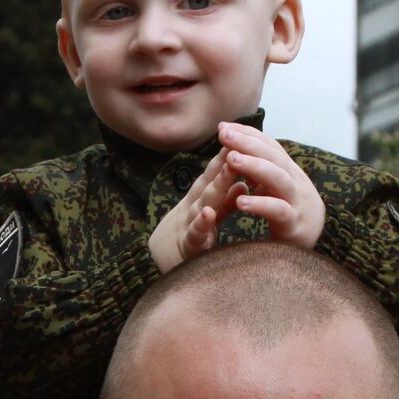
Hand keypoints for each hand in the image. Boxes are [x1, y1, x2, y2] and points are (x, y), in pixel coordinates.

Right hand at [149, 149, 246, 273]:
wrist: (154, 263)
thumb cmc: (186, 235)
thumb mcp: (207, 215)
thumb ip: (226, 202)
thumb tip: (244, 184)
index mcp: (200, 198)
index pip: (215, 173)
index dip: (228, 155)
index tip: (243, 135)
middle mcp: (193, 206)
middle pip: (211, 182)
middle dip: (225, 163)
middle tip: (238, 142)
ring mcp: (188, 224)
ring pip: (203, 203)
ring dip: (216, 186)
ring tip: (229, 170)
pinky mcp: (187, 246)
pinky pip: (195, 235)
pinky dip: (201, 224)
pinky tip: (208, 213)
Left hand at [217, 122, 324, 247]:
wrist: (314, 250)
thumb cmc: (289, 216)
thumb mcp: (276, 190)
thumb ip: (260, 173)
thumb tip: (237, 150)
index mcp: (289, 172)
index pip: (270, 146)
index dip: (247, 134)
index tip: (223, 127)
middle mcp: (296, 182)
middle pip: (273, 157)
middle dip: (247, 143)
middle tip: (223, 135)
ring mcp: (297, 202)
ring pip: (278, 178)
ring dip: (254, 166)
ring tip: (231, 159)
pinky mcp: (294, 225)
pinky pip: (279, 211)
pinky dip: (260, 204)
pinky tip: (241, 202)